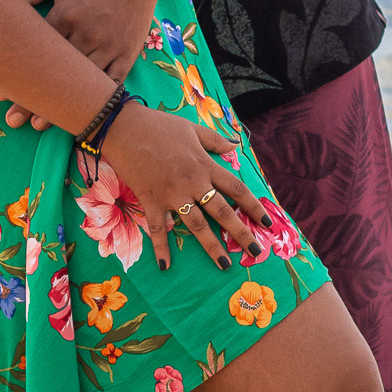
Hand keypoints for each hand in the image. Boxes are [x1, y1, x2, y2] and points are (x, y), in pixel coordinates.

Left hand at [1, 0, 161, 130]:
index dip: (20, 72)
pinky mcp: (127, 54)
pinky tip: (83, 116)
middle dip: (36, 98)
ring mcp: (109, 47)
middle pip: (57, 73)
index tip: (2, 91)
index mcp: (66, 16)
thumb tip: (4, 1)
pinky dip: (97, 100)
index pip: (38, 51)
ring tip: (41, 126)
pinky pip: (112, 83)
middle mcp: (87, 35)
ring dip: (63, 106)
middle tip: (15, 120)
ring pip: (83, 84)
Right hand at [102, 103, 272, 270]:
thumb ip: (215, 140)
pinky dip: (161, 248)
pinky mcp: (151, 201)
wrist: (125, 128)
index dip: (254, 207)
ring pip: (197, 225)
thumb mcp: (192, 128)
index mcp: (206, 165)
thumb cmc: (159, 125)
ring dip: (212, 247)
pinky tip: (165, 266)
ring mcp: (172, 195)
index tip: (267, 222)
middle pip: (223, 212)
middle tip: (255, 250)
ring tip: (225, 265)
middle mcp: (194, 183)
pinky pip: (158, 229)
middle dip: (241, 233)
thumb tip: (236, 146)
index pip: (237, 190)